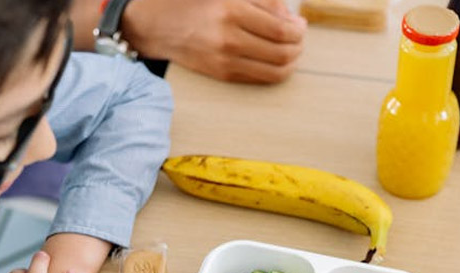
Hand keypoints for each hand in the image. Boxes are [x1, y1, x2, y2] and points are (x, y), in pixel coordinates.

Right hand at [123, 0, 306, 83]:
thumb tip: (292, 21)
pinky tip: (277, 62)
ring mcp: (225, 60)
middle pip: (282, 51)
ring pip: (274, 70)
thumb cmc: (195, 3)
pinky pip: (259, 78)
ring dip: (291, 62)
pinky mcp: (222, 74)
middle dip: (298, 46)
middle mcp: (229, 38)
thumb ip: (263, 2)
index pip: (280, 29)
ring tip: (291, 51)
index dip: (298, 30)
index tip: (301, 26)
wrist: (158, 25)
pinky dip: (275, 72)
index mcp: (231, 10)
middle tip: (299, 38)